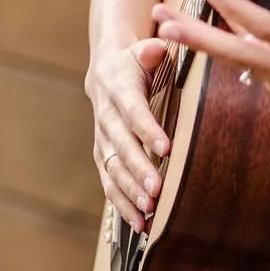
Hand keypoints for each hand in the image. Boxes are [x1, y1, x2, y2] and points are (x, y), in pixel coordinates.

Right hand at [85, 37, 171, 233]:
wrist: (106, 72)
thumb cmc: (135, 62)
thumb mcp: (143, 48)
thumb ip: (151, 49)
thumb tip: (158, 48)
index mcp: (119, 90)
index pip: (134, 111)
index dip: (148, 129)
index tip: (166, 147)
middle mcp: (107, 118)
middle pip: (123, 147)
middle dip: (139, 170)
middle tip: (157, 190)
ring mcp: (103, 141)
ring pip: (114, 170)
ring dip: (130, 192)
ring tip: (149, 211)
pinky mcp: (104, 157)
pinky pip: (110, 184)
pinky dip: (122, 204)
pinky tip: (139, 223)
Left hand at [151, 0, 269, 119]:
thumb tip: (263, 17)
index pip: (262, 24)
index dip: (232, 7)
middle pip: (233, 53)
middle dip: (193, 36)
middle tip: (161, 21)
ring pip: (239, 57)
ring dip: (209, 40)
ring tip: (175, 21)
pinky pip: (256, 63)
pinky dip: (243, 46)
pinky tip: (235, 33)